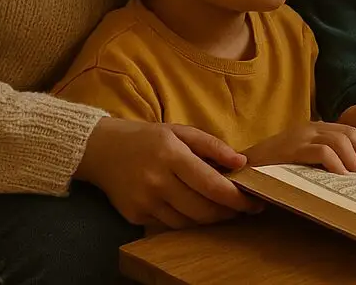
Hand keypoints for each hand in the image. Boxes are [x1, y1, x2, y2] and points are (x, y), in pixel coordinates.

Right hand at [75, 117, 261, 230]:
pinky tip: (198, 211)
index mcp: (172, 155)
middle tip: (246, 209)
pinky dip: (188, 221)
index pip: (211, 184)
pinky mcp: (135, 215)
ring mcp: (144, 201)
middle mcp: (157, 181)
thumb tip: (242, 162)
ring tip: (226, 210)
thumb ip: (213, 146)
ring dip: (211, 219)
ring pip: (188, 222)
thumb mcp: (180, 131)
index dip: (236, 197)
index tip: (255, 201)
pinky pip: (170, 225)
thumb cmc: (147, 138)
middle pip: (202, 209)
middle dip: (229, 213)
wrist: (101, 149)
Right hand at [242, 121, 355, 173]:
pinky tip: (338, 175)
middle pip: (347, 133)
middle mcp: (310, 127)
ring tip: (352, 176)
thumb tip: (350, 174)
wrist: (242, 169)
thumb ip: (322, 158)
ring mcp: (300, 136)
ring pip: (338, 140)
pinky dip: (334, 162)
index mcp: (314, 128)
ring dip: (350, 158)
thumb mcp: (303, 159)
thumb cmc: (275, 169)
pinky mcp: (291, 148)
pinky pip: (321, 150)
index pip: (348, 130)